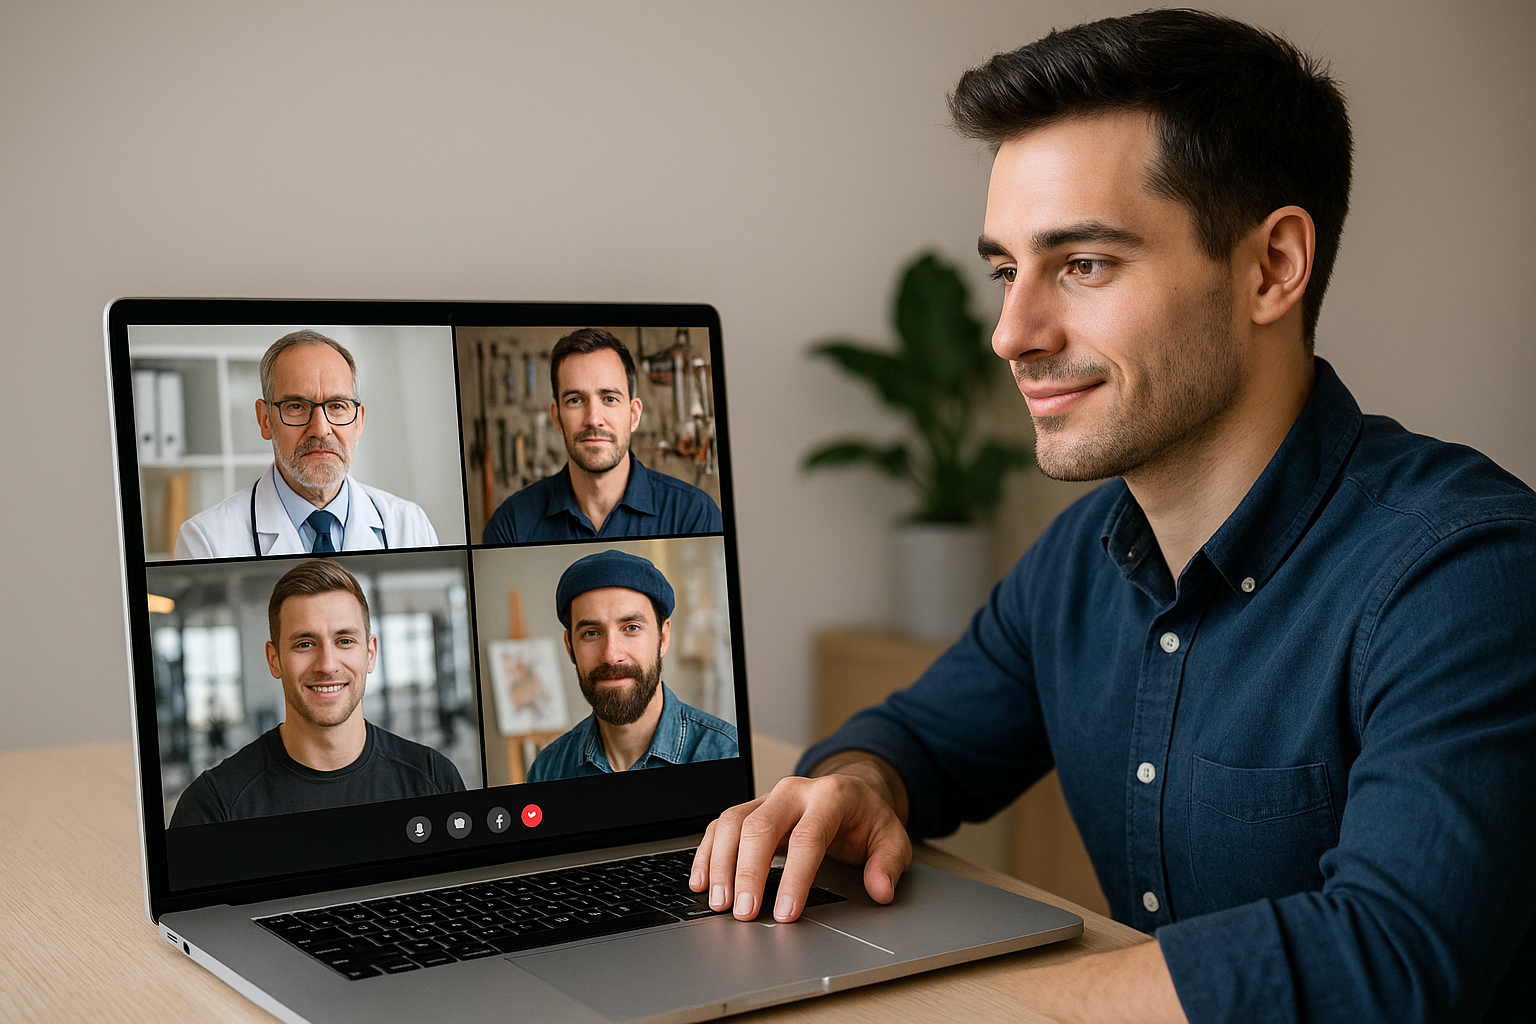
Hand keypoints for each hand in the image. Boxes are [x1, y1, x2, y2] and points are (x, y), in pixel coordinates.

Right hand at [690, 752, 912, 922]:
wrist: (852, 791)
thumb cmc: (868, 819)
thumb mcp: (893, 838)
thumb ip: (888, 864)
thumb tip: (880, 890)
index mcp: (831, 796)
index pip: (807, 837)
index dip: (794, 878)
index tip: (785, 912)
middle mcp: (794, 791)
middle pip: (760, 827)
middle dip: (748, 873)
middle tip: (745, 913)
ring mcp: (768, 797)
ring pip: (732, 823)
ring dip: (721, 864)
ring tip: (720, 903)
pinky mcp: (750, 808)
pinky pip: (719, 826)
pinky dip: (707, 854)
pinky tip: (702, 882)